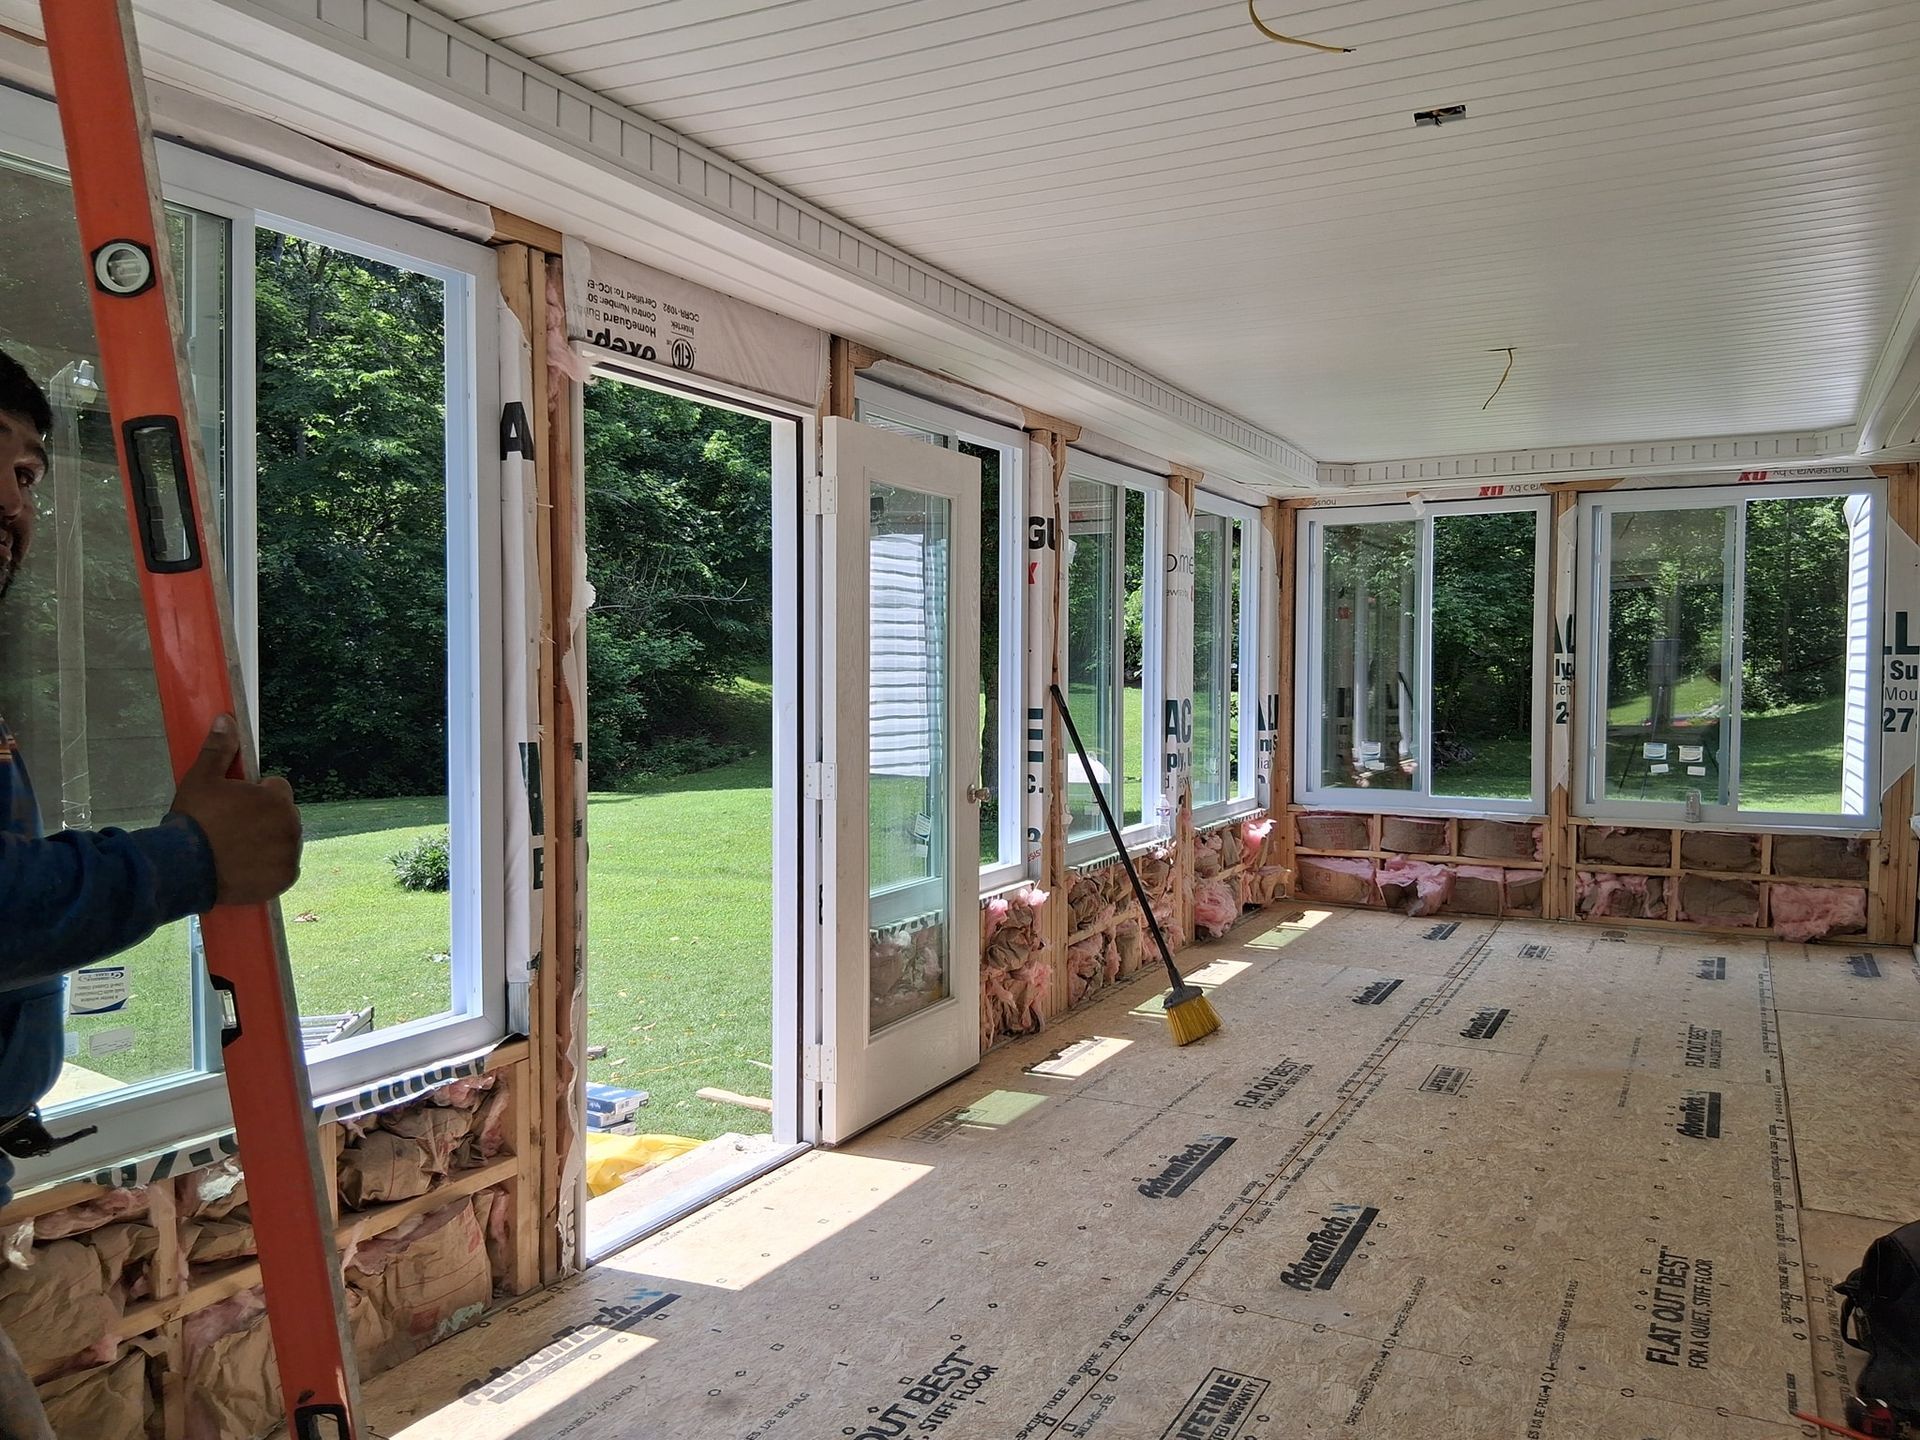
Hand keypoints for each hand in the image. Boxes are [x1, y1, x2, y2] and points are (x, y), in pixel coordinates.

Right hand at [169, 715, 302, 905]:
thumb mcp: (202, 779)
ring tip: (236, 849)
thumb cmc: (194, 821)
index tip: (236, 805)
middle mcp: (291, 826)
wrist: (184, 868)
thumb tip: (227, 720)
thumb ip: (219, 749)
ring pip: (284, 842)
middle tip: (233, 829)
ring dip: (268, 843)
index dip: (256, 795)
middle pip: (283, 816)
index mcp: (277, 799)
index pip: (277, 788)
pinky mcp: (284, 879)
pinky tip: (245, 867)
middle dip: (264, 819)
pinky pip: (283, 868)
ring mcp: (290, 854)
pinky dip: (269, 869)